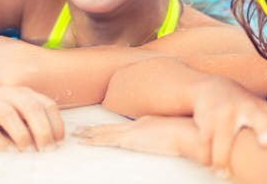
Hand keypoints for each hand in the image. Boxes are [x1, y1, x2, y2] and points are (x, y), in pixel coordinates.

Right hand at [0, 85, 63, 151]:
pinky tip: (9, 150)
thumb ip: (33, 120)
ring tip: (29, 151)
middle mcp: (9, 96)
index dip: (56, 124)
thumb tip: (52, 143)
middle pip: (31, 108)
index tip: (59, 143)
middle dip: (42, 130)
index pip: (47, 105)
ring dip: (21, 134)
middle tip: (47, 150)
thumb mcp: (19, 108)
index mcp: (25, 94)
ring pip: (8, 115)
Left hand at [74, 116, 202, 159]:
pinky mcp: (131, 139)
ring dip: (89, 133)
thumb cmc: (190, 136)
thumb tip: (175, 143)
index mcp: (147, 124)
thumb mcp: (179, 136)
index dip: (109, 128)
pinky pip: (107, 139)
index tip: (98, 128)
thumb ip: (171, 139)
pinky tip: (84, 141)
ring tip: (75, 133)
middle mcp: (137, 125)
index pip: (123, 127)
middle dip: (94, 128)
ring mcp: (133, 131)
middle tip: (78, 128)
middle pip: (110, 127)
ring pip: (105, 132)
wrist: (191, 134)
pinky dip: (94, 140)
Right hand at [193, 76, 266, 171]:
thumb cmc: (246, 105)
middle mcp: (239, 111)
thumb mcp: (266, 110)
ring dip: (219, 163)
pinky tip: (209, 163)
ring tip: (222, 172)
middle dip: (237, 142)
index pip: (266, 119)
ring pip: (218, 147)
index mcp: (258, 111)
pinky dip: (205, 158)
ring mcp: (220, 116)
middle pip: (238, 129)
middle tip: (244, 154)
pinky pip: (203, 147)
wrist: (212, 88)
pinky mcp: (204, 123)